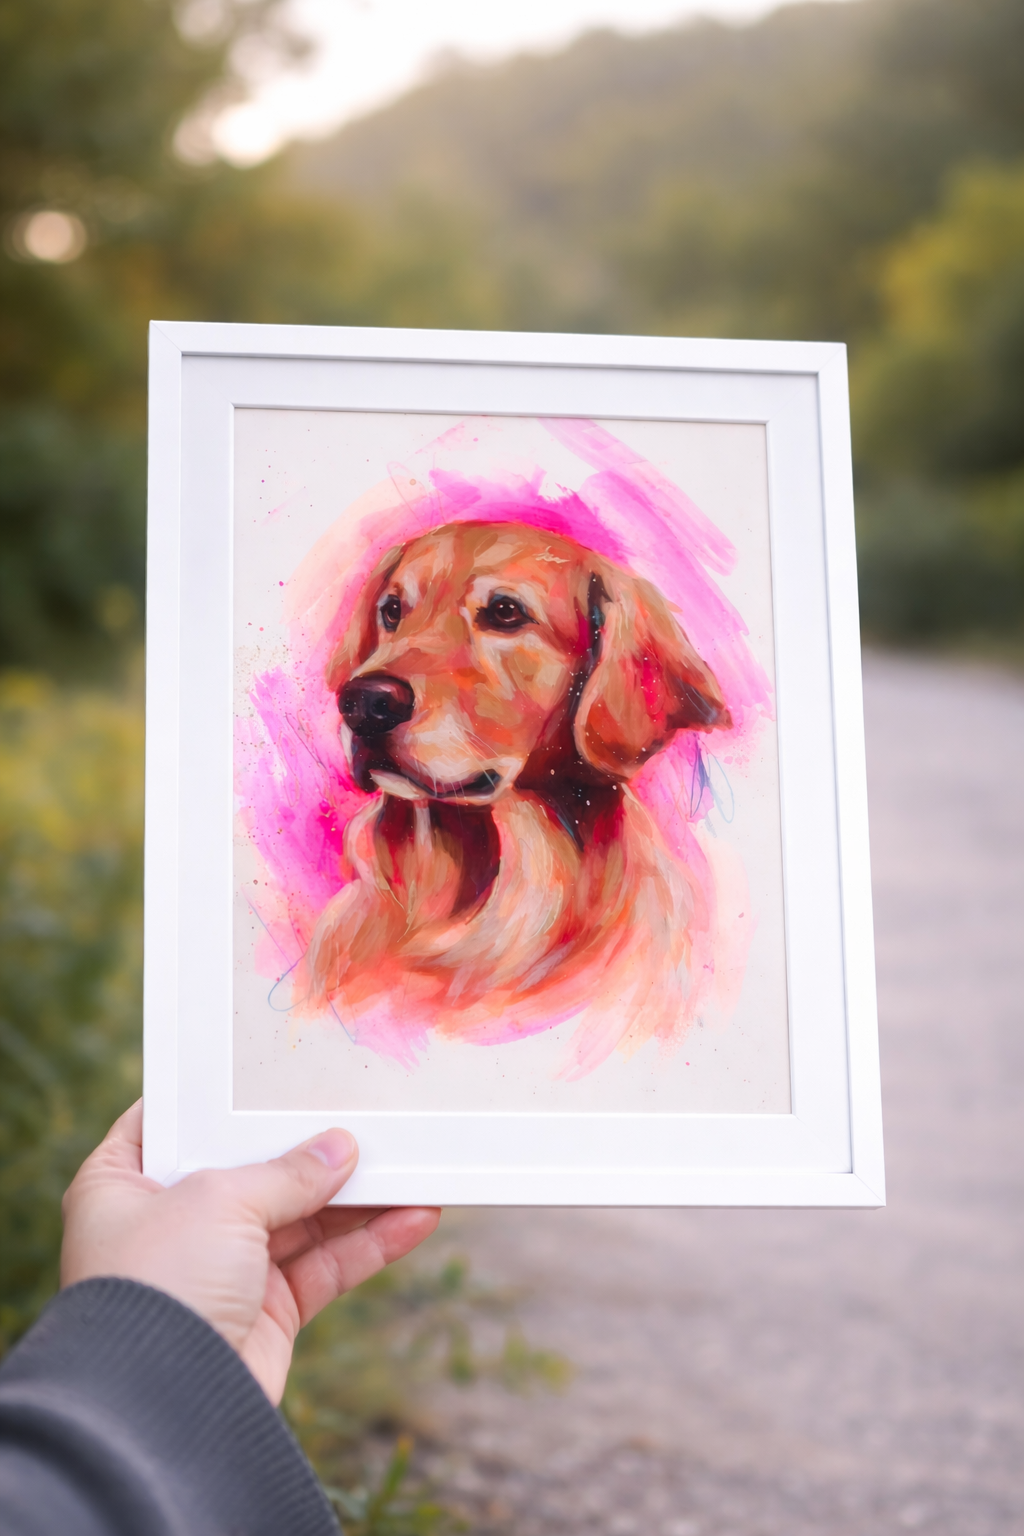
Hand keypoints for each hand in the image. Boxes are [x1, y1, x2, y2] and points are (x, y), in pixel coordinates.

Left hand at [61, 1101, 439, 1403]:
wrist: (164, 1407)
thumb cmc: (162, 1282)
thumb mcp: (220, 1198)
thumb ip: (288, 1172)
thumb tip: (342, 1148)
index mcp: (125, 1184)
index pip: (174, 1123)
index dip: (221, 1099)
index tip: (271, 1071)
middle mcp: (170, 1225)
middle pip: (252, 1170)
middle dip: (310, 1148)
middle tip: (367, 1116)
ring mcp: (219, 1270)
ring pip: (299, 1219)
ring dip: (355, 1196)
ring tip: (413, 1164)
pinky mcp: (264, 1313)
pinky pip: (325, 1267)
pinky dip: (370, 1244)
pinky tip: (415, 1217)